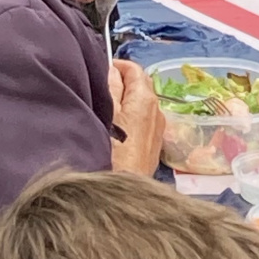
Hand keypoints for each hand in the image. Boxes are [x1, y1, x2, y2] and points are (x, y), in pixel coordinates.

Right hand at [108, 61, 163, 175]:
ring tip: (106, 108)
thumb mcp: (107, 114)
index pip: (134, 68)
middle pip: (140, 84)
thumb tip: (112, 70)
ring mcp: (158, 128)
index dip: (117, 66)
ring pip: (142, 103)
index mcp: (145, 98)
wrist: (126, 193)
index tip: (100, 70)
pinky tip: (117, 128)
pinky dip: (132, 116)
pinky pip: (144, 120)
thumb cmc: (113, 152)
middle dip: (123, 81)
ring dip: (127, 99)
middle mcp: (157, 109)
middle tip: (101, 88)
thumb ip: (110, 87)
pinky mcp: (155, 145)